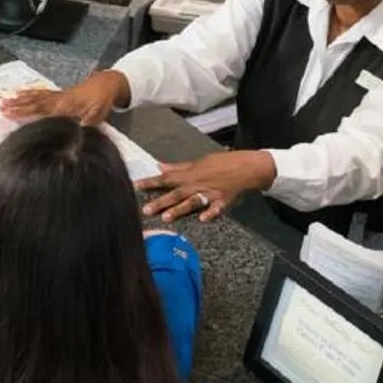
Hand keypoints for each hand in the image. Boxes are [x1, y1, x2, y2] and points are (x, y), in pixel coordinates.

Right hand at [1, 69, 129, 127]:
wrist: (108, 83)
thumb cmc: (102, 100)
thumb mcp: (98, 114)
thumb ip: (87, 124)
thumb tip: (77, 133)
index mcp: (66, 106)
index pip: (42, 111)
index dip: (27, 114)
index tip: (12, 116)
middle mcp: (59, 99)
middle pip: (34, 103)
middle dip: (18, 106)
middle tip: (2, 108)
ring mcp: (58, 95)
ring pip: (35, 96)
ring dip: (20, 99)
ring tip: (6, 101)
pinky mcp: (59, 93)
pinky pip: (41, 93)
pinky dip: (29, 93)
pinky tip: (21, 93)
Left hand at [136, 149, 275, 224]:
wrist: (246, 167)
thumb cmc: (221, 163)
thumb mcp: (198, 162)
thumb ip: (177, 168)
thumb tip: (159, 166)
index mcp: (190, 175)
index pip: (166, 179)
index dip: (150, 183)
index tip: (136, 186)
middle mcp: (197, 184)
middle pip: (175, 194)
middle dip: (160, 202)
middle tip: (145, 210)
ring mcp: (210, 193)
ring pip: (192, 202)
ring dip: (179, 209)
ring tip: (166, 218)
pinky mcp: (223, 201)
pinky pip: (216, 208)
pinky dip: (210, 213)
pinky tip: (203, 219)